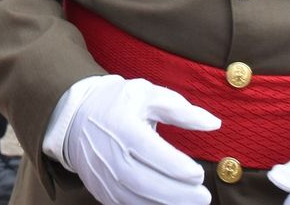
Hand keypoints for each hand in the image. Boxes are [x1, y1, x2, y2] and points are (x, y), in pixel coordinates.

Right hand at [61, 75, 219, 204]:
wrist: (75, 118)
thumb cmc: (117, 104)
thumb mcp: (147, 95)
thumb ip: (181, 110)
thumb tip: (214, 123)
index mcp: (122, 126)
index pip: (150, 152)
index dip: (177, 167)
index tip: (198, 173)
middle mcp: (110, 154)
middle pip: (145, 183)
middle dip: (178, 194)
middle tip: (204, 196)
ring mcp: (104, 176)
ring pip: (137, 200)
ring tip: (192, 203)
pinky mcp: (103, 191)